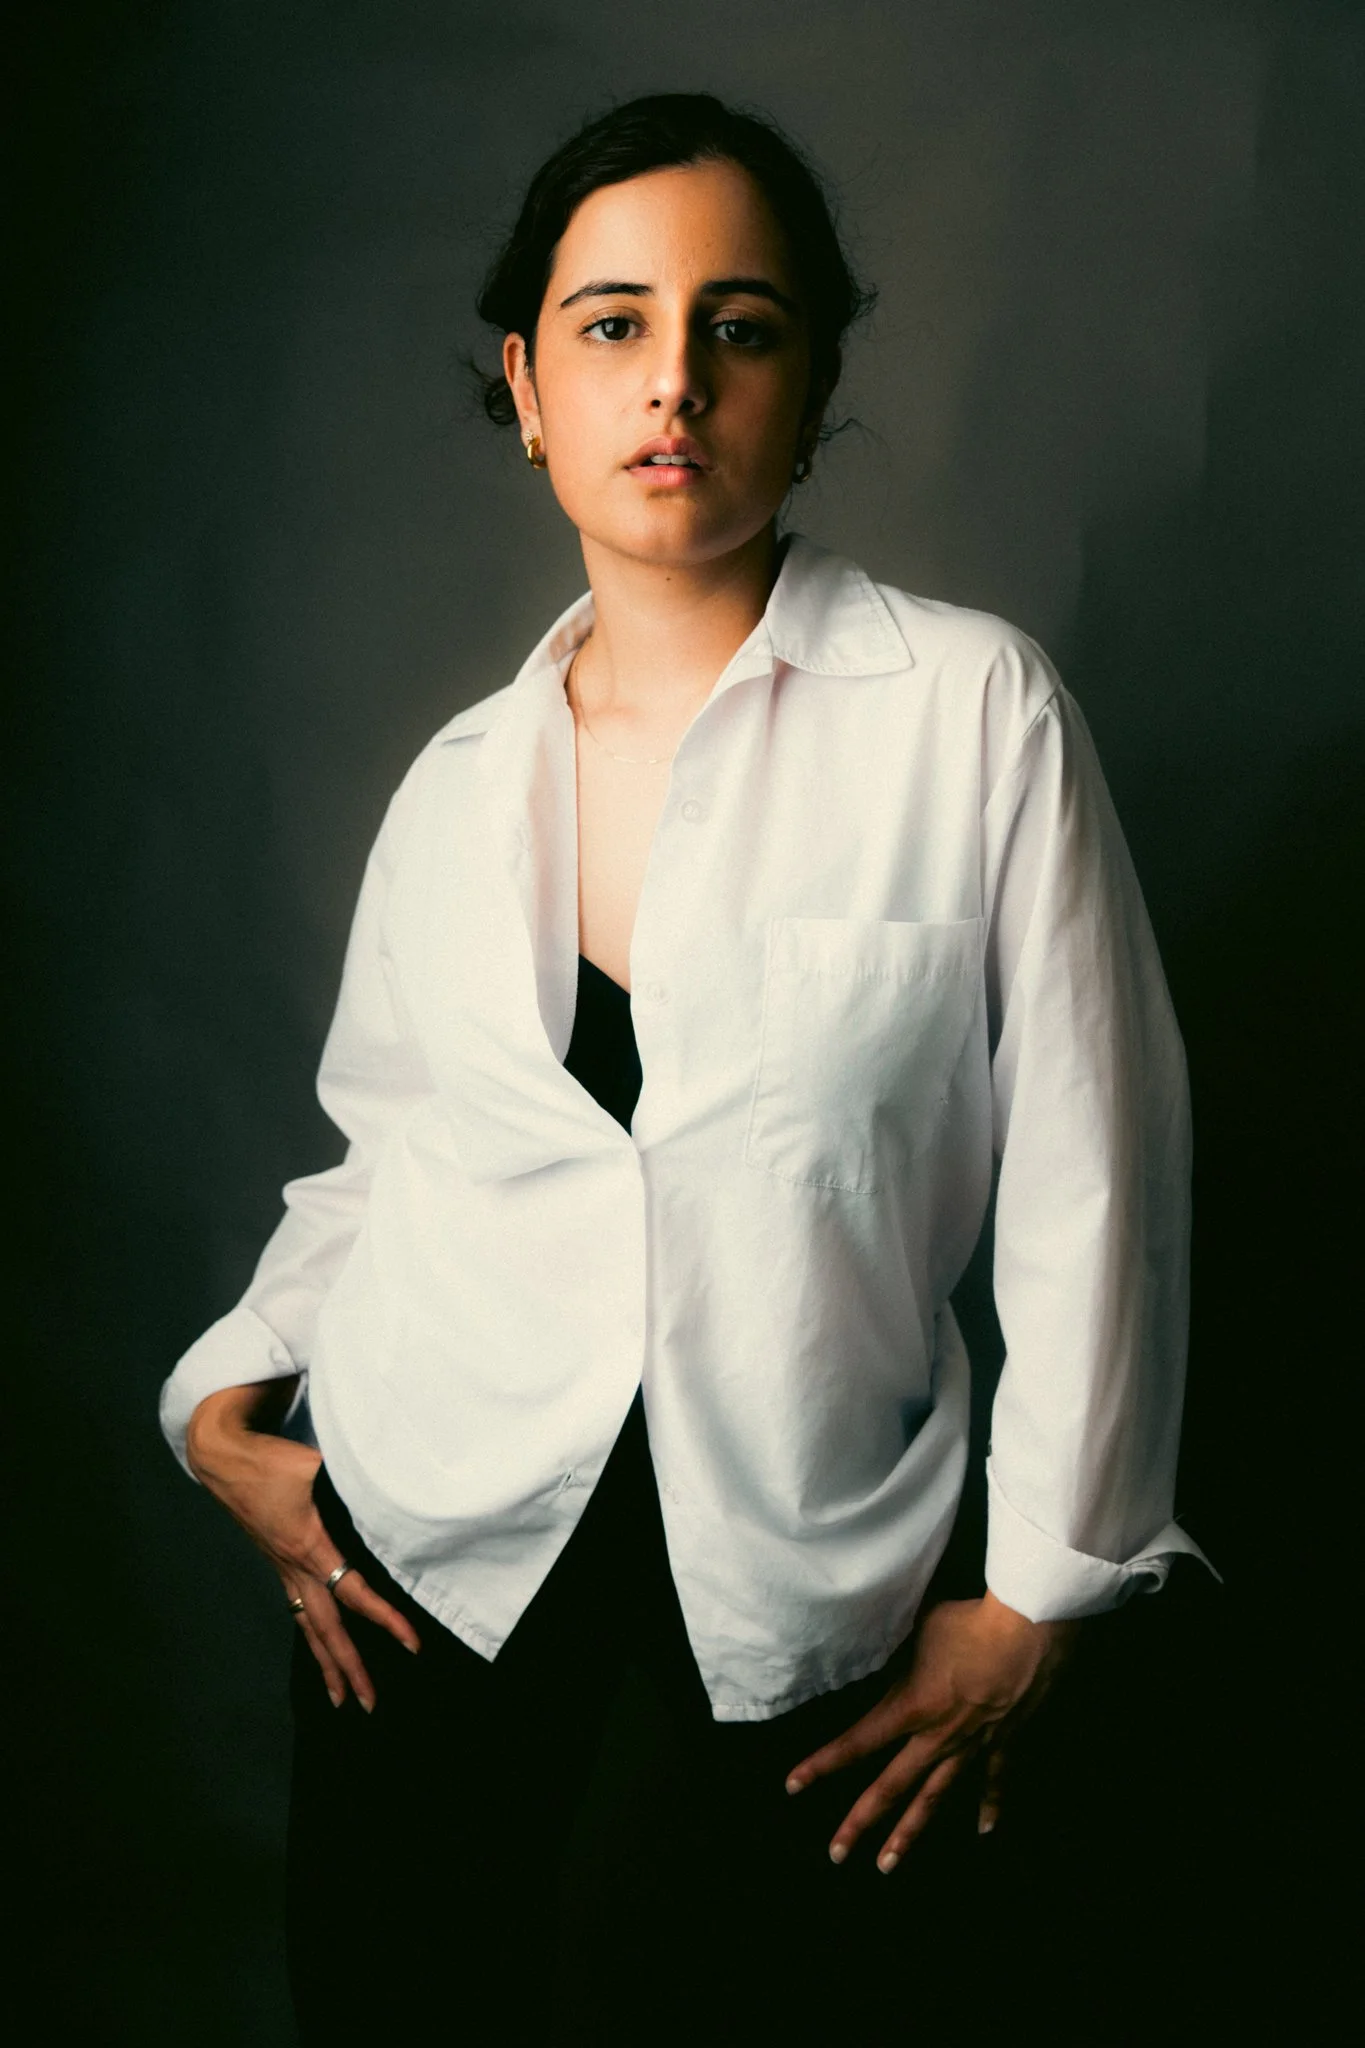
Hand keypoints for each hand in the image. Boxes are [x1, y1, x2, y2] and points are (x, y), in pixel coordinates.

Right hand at [185, 1379, 419, 1709]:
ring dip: (327, 1663)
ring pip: (309, 1627)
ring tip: (340, 1699)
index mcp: (310, 1546)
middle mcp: (294, 1567)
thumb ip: (354, 1480)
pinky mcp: (277, 1563)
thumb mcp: (317, 1465)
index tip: (412, 1644)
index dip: (386, 1619)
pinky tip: (320, 1646)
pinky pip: (298, 1609)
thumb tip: (392, 1488)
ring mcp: (283, 1569)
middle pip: (327, 1629)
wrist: (224, 1457)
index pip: (356, 1593)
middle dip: (350, 1669)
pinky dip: (311, 1635)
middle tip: (371, 1704)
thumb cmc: (273, 1458)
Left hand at [784, 1592, 1076, 1870]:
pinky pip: (996, 1779)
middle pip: (891, 1787)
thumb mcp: (917, 1626)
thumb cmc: (969, 1621)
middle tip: (836, 1854)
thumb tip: (870, 1634)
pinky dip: (991, 1805)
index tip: (793, 1785)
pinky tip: (984, 1830)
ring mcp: (974, 1744)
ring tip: (889, 1864)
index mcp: (912, 1707)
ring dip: (911, 1832)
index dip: (823, 1764)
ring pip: (936, 1797)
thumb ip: (894, 1643)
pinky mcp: (1006, 1741)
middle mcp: (938, 1736)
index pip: (858, 1741)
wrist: (1028, 1628)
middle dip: (861, 1821)